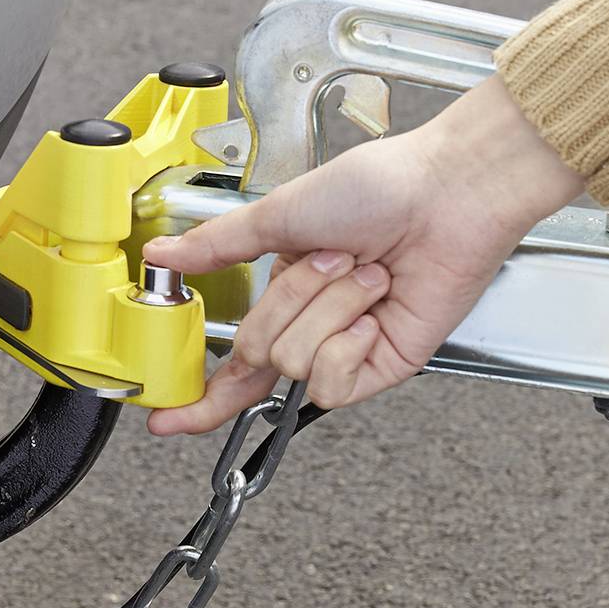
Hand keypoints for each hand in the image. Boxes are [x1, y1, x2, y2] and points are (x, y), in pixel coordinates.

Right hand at [142, 76, 585, 432]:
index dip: (201, 396)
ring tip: (366, 275)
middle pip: (259, 354)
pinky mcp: (382, 367)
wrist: (444, 194)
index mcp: (287, 292)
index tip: (166, 420)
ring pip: (296, 365)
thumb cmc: (379, 188)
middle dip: (289, 302)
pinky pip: (334, 382)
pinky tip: (373, 313)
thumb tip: (164, 254)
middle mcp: (316, 324)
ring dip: (329, 310)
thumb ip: (218, 245)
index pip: (236, 361)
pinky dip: (349, 341)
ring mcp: (349, 348)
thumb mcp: (280, 214)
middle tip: (332, 260)